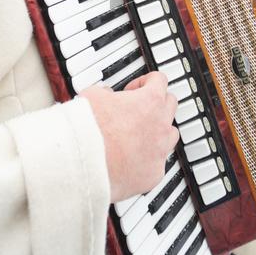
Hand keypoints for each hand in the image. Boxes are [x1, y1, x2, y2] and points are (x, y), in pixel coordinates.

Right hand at [82, 72, 178, 202]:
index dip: (145, 82)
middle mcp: (160, 125)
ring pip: (170, 135)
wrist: (85, 164)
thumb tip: (105, 95)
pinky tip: (131, 161)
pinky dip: (147, 160)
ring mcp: (160, 150)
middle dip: (155, 104)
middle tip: (137, 109)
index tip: (135, 89)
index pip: (159, 80)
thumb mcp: (92, 96)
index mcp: (150, 101)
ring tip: (138, 135)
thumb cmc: (88, 130)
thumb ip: (104, 92)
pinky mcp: (154, 173)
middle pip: (170, 105)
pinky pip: (158, 163)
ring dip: (158, 131)